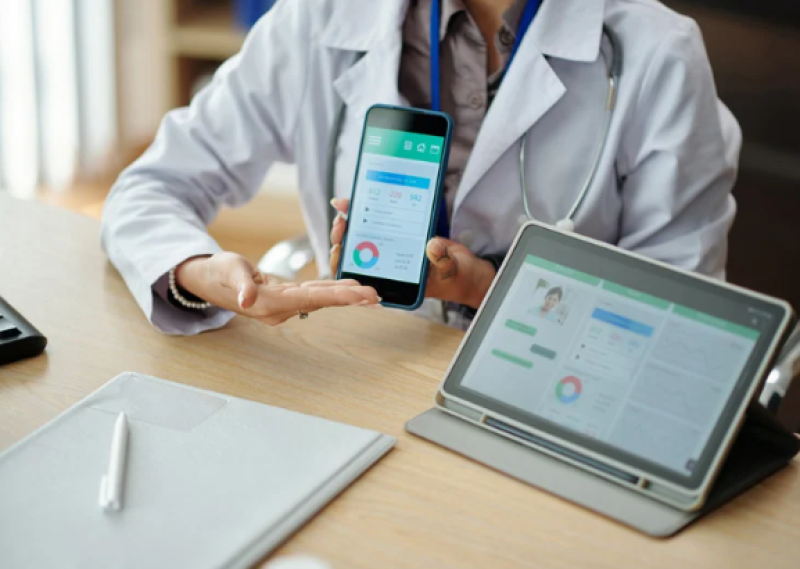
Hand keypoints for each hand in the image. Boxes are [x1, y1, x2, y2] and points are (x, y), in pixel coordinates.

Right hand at [175, 252, 379, 324]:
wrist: (208, 279)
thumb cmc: (218, 272)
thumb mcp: (228, 270)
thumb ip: (241, 285)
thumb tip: (247, 301)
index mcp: (270, 303)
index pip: (310, 298)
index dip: (337, 296)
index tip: (360, 296)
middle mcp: (280, 309)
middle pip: (321, 302)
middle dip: (350, 299)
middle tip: (376, 297)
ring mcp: (284, 305)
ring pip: (320, 299)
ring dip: (345, 296)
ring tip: (370, 295)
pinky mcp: (285, 297)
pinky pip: (313, 294)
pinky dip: (332, 291)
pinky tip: (349, 288)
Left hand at [329, 199, 495, 309]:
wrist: (467, 271)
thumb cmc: (456, 278)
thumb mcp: (451, 270)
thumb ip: (442, 260)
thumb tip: (432, 245)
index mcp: (393, 281)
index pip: (360, 274)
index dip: (344, 261)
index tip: (339, 244)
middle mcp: (389, 267)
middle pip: (356, 252)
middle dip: (344, 235)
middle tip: (342, 217)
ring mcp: (393, 250)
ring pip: (364, 237)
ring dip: (354, 221)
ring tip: (346, 205)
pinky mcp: (401, 236)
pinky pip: (382, 224)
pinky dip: (373, 211)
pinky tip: (365, 198)